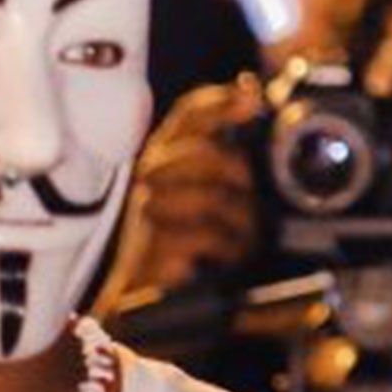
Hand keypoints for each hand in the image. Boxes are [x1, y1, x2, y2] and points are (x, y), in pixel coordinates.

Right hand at [100, 78, 261, 305]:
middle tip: (248, 195)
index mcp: (166, 155)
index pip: (188, 114)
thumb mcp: (205, 190)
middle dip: (237, 173)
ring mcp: (148, 209)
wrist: (140, 294)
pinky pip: (205, 235)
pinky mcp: (152, 245)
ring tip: (243, 237)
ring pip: (210, 197)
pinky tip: (227, 255)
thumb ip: (224, 150)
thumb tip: (249, 97)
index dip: (219, 101)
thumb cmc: (178, 238)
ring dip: (240, 220)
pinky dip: (228, 247)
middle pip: (204, 152)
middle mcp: (153, 174)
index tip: (251, 97)